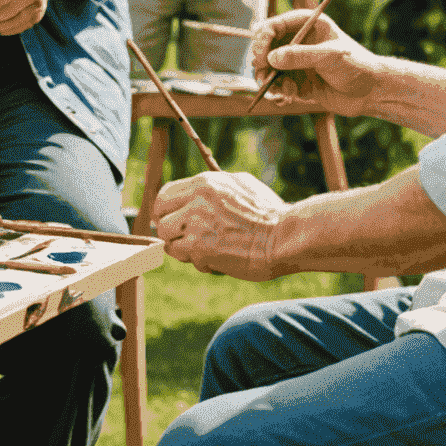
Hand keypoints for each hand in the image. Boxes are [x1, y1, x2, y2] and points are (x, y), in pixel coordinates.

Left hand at [154, 171, 287, 279]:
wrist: (285, 236)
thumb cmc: (270, 214)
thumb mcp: (241, 185)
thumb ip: (216, 188)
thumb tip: (200, 190)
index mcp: (205, 183)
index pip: (165, 194)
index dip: (165, 210)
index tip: (172, 220)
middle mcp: (196, 199)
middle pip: (160, 217)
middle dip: (169, 230)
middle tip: (183, 240)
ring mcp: (196, 223)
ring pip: (168, 240)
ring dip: (182, 249)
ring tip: (204, 251)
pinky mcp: (199, 247)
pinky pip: (185, 257)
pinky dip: (198, 262)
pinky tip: (218, 260)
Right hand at [250, 9, 387, 117]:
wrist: (372, 92)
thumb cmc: (356, 66)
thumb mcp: (329, 57)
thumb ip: (300, 56)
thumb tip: (271, 58)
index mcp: (308, 25)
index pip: (276, 25)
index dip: (263, 37)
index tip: (260, 54)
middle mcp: (299, 42)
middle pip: (267, 46)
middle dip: (261, 61)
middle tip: (262, 73)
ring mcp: (297, 62)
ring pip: (269, 68)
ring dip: (268, 79)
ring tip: (278, 90)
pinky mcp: (298, 82)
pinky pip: (278, 85)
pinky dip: (279, 91)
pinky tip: (290, 96)